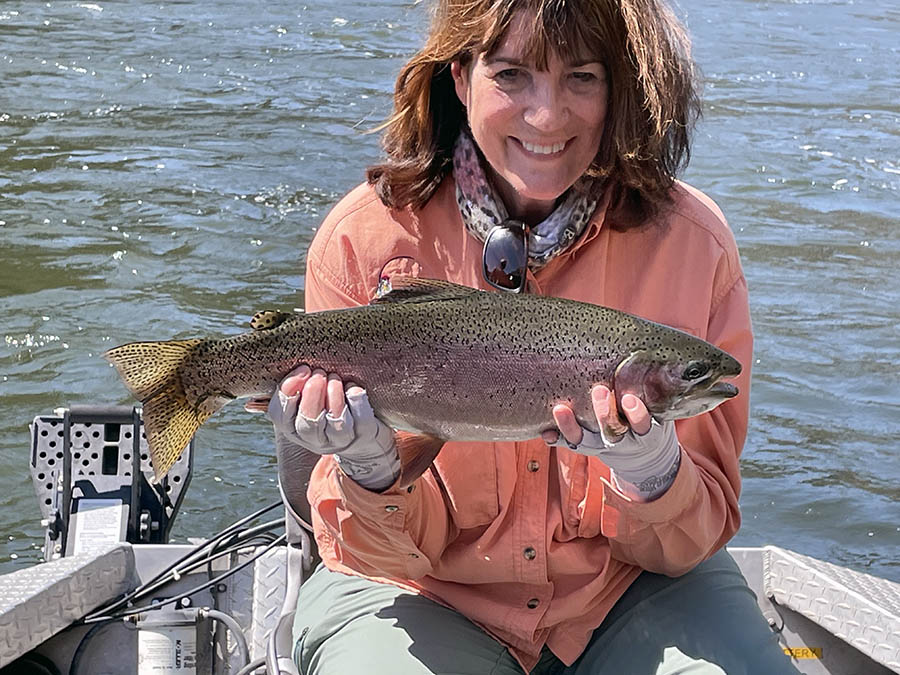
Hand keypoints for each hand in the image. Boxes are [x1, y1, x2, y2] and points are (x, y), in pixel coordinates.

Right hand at [249, 365, 399, 489]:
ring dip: (333, 396)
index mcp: (291, 427)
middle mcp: (313, 438)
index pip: (279, 413)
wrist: (357, 436)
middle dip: (312, 394)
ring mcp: (338, 439)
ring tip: (334, 378)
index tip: (301, 370)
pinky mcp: (362, 434)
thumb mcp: (300, 403)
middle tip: (319, 374)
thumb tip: (250, 389)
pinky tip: (353, 387)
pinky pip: (360, 418)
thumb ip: (283, 393)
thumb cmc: (323, 408)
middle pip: (308, 421)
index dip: (289, 391)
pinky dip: (356, 400)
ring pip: (334, 422)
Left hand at [542, 385, 680, 500]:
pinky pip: (568, 445)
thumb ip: (659, 390)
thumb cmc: (652, 418)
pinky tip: (545, 432)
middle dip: (604, 413)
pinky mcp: (585, 447)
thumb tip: (672, 360)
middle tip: (599, 390)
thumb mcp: (663, 409)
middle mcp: (623, 442)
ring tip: (560, 409)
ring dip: (571, 426)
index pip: (645, 426)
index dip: (637, 415)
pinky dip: (556, 438)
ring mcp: (602, 446)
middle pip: (612, 432)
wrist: (645, 457)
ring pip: (585, 441)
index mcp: (647, 433)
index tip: (630, 399)